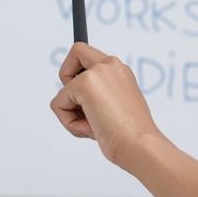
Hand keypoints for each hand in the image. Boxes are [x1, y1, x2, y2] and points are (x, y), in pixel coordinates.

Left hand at [50, 42, 163, 169]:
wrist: (139, 145)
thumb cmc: (131, 136)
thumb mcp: (114, 110)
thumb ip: (96, 98)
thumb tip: (71, 100)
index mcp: (120, 72)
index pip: (91, 57)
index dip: (78, 69)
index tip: (75, 82)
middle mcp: (111, 65)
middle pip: (76, 51)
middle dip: (67, 77)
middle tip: (82, 104)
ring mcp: (98, 71)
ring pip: (63, 90)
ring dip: (72, 114)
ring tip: (94, 128)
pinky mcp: (84, 83)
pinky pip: (58, 104)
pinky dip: (69, 123)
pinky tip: (92, 129)